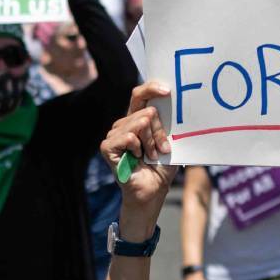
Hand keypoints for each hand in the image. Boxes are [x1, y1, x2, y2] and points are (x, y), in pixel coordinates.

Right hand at [102, 82, 174, 207]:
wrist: (154, 190)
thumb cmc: (162, 166)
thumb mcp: (169, 141)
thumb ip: (166, 123)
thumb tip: (171, 102)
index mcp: (137, 118)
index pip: (140, 95)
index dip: (151, 88)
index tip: (167, 91)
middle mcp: (123, 123)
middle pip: (147, 112)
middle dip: (159, 133)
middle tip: (161, 150)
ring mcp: (114, 134)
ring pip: (140, 123)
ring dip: (151, 143)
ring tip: (151, 156)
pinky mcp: (108, 146)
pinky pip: (129, 136)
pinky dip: (138, 148)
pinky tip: (137, 158)